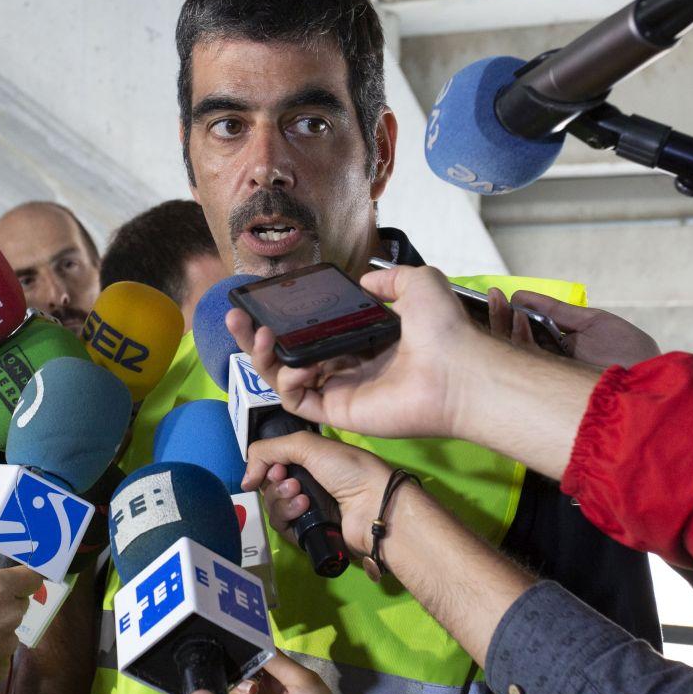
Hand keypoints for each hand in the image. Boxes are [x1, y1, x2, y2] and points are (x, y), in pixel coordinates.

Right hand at [226, 265, 477, 438]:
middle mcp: (349, 366)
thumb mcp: (418, 284)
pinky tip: (290, 364)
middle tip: (236, 317)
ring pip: (286, 379)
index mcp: (364, 341)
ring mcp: (342, 392)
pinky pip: (298, 402)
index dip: (287, 322)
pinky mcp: (339, 414)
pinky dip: (285, 384)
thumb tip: (364, 280)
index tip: (266, 304)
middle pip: (290, 356)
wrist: (457, 371)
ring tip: (257, 335)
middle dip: (257, 338)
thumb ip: (388, 279)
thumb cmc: (443, 331)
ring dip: (263, 358)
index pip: (314, 334)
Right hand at [230, 652, 367, 693]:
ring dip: (236, 693)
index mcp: (284, 677)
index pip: (257, 659)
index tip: (237, 654)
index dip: (246, 655)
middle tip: (248, 686)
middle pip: (243, 676)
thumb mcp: (305, 681)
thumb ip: (280, 662)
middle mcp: (270, 693)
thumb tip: (256, 640)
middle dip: (239, 676)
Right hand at [243, 432, 395, 557]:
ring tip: (301, 496)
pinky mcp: (307, 533)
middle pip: (269, 485)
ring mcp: (307, 510)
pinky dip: (288, 515)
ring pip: (272, 507)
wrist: (373, 506)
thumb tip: (246, 479)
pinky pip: (282, 527)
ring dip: (281, 499)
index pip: (273, 463)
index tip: (275, 466)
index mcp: (311, 461)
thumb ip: (268, 450)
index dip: (267, 464)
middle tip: (291, 481)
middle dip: (273, 482)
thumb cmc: (348, 469)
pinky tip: (304, 508)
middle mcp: (308, 485)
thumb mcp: (307, 445)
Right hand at [489, 289, 659, 368]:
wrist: (647, 382)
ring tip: (498, 300)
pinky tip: (518, 317)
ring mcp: (544, 378)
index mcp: (557, 352)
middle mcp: (547, 366)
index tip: (504, 295)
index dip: (511, 315)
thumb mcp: (593, 323)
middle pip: (512, 342)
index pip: (524, 333)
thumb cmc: (628, 354)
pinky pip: (521, 363)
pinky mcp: (543, 388)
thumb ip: (557, 311)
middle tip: (492, 295)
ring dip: (501, 324)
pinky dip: (515, 338)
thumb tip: (523, 295)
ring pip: (510, 353)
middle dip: (498, 318)